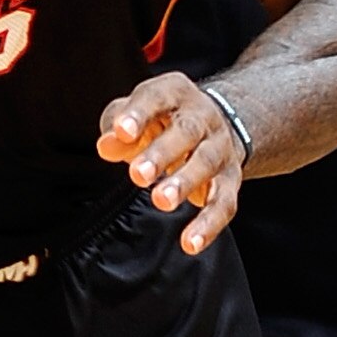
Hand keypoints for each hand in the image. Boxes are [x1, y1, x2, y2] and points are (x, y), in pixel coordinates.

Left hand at [98, 72, 246, 253]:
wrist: (213, 126)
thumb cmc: (160, 121)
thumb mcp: (136, 116)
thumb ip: (118, 126)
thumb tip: (106, 145)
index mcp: (175, 93)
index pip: (156, 98)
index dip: (139, 113)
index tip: (121, 131)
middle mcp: (203, 117)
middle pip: (186, 132)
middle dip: (162, 153)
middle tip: (138, 176)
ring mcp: (220, 148)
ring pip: (206, 164)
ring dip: (185, 183)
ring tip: (161, 201)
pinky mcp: (231, 179)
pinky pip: (224, 202)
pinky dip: (209, 224)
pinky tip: (190, 243)